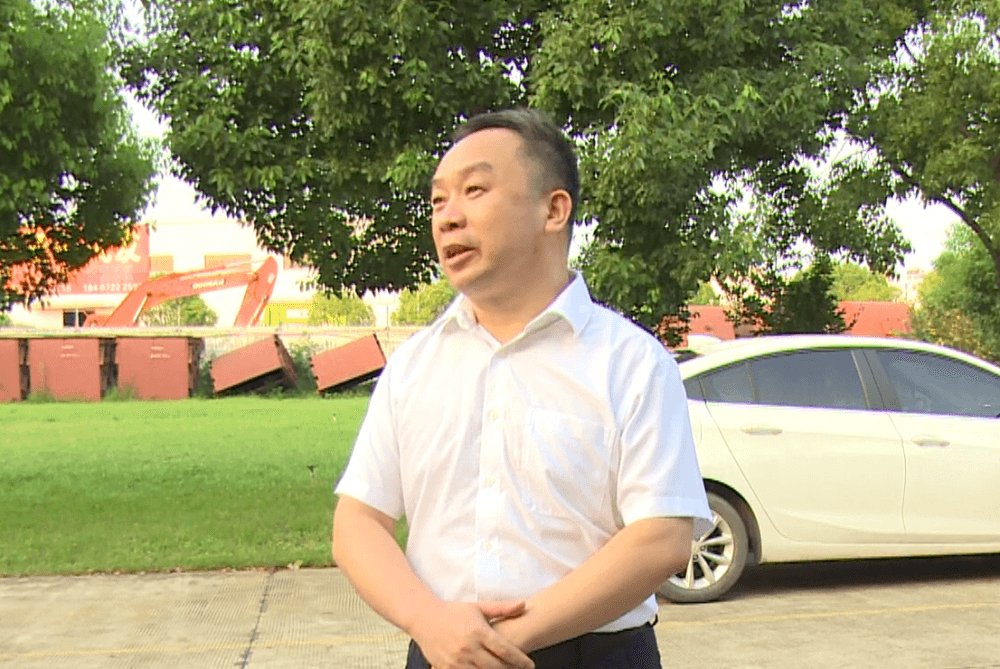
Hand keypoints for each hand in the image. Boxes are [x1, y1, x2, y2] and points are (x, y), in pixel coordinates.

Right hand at [411, 600, 533, 668]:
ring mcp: (456, 661)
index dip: (520, 660)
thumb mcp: (478, 607)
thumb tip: (524, 604)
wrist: (424, 618)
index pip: (505, 650)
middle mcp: (468, 647)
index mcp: (478, 631)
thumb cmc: (454, 612)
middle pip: (497, 666)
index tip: (530, 664)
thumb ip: (502, 608)